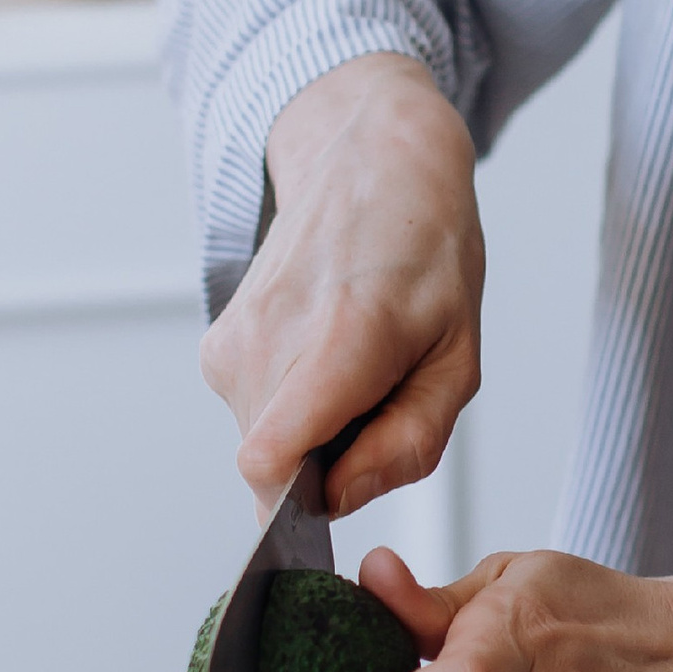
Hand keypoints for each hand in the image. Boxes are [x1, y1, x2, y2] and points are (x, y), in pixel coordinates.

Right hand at [201, 56, 484, 511]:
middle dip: (327, 462)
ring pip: (262, 446)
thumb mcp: (457, 358)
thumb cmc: (424, 256)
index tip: (340, 489)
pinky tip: (321, 355)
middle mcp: (269, 340)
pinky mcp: (215, 348)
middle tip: (374, 398)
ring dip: (311, 433)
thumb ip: (408, 442)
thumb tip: (339, 497)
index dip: (303, 505)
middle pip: (275, 469)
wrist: (368, 166)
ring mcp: (232, 342)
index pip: (268, 462)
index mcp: (341, 339)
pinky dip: (290, 407)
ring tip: (351, 369)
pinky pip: (252, 417)